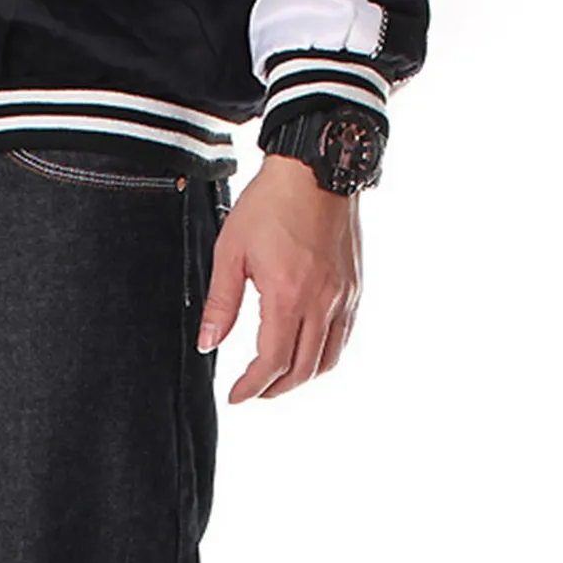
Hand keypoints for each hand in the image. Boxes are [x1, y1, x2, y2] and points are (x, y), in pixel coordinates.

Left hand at [197, 155, 363, 402]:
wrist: (317, 167)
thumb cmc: (271, 203)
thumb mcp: (231, 252)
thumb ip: (220, 303)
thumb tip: (208, 343)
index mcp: (287, 295)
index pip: (272, 362)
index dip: (251, 387)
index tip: (235, 395)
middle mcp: (321, 301)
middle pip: (302, 370)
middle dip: (273, 389)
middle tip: (252, 391)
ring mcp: (343, 295)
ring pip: (327, 359)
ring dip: (301, 377)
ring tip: (276, 377)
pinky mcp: (354, 286)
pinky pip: (343, 336)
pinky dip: (323, 355)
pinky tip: (304, 350)